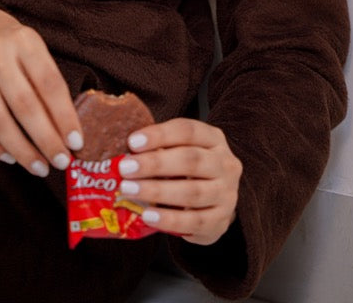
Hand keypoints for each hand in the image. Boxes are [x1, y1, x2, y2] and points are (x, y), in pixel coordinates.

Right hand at [0, 0, 82, 177]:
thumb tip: (66, 130)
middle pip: (25, 106)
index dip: (65, 117)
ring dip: (22, 150)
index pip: (49, 84)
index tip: (76, 143)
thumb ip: (46, 80)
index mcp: (24, 41)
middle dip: (46, 140)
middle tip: (61, 162)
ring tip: (39, 167)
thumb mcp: (30, 46)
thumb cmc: (6, 42)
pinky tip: (10, 157)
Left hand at [116, 118, 241, 244]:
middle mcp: (226, 165)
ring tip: (129, 190)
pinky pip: (195, 222)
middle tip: (125, 168)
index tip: (132, 142)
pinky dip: (169, 219)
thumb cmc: (189, 171)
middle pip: (191, 160)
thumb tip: (125, 152)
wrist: (215, 203)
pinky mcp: (221, 222)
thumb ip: (159, 148)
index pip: (188, 130)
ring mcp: (227, 194)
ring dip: (157, 191)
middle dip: (155, 164)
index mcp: (214, 139)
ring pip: (192, 192)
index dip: (160, 135)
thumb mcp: (180, 151)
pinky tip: (148, 216)